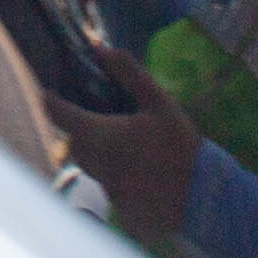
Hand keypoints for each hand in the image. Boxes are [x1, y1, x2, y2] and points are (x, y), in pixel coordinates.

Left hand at [63, 54, 205, 245]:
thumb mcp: (160, 103)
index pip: (58, 114)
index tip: (50, 93)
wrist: (208, 199)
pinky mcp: (120, 209)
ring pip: (90, 167)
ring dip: (99, 155)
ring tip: (126, 146)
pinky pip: (109, 187)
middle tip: (99, 120)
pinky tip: (140, 172)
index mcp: (102, 135)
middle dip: (79, 131)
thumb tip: (100, 48)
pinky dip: (117, 176)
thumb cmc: (182, 146)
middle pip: (74, 144)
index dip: (50, 101)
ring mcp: (107, 190)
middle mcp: (97, 165)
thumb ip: (129, 73)